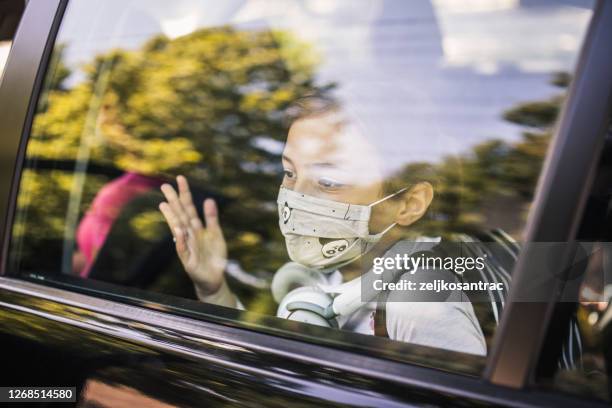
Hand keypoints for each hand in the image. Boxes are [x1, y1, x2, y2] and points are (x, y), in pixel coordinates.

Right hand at [159, 175, 226, 295]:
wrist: (214, 278)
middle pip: (180, 215)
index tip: (180, 178)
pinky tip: (178, 229)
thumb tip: (209, 199)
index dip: (185, 193)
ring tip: (166, 205)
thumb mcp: (215, 234)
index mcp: (195, 227)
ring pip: (178, 229)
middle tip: (165, 186)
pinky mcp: (188, 259)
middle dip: (174, 201)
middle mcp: (189, 234)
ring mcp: (187, 246)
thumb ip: (212, 218)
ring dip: (172, 217)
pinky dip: (181, 239)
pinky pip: (183, 248)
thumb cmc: (213, 255)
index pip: (189, 207)